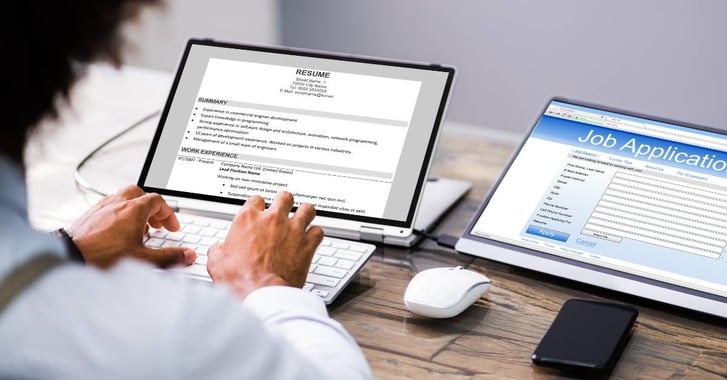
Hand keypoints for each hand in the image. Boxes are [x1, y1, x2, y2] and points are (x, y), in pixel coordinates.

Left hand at [69, 185, 195, 268]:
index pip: (158, 201)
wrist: (70, 257)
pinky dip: (119, 215)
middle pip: (140, 193)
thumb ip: (169, 257)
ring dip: (135, 210)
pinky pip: (109, 206)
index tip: (171, 228)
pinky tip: (119, 233)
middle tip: (156, 224)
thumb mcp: (143, 259)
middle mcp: (118, 203)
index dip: (168, 214)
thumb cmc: (103, 257)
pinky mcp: (90, 214)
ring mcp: (102, 206)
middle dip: (151, 207)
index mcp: (133, 209)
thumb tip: (188, 255)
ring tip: (139, 229)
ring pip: (124, 198)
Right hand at [207, 191, 323, 298]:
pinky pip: (318, 231)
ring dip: (305, 213)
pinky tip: (312, 239)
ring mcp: (292, 229)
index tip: (260, 212)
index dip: (258, 206)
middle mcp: (272, 219)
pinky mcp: (307, 244)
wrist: (262, 293)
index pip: (256, 200)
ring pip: (307, 209)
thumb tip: (218, 249)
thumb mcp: (217, 262)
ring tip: (304, 217)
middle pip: (284, 197)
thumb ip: (219, 249)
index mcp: (248, 219)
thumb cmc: (240, 279)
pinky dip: (315, 235)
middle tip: (284, 209)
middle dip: (284, 202)